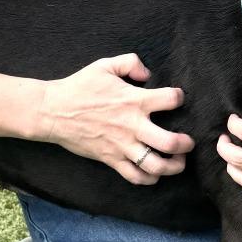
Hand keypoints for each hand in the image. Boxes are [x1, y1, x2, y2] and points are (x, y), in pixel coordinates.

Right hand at [36, 53, 193, 185]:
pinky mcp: (111, 159)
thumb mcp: (105, 65)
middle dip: (185, 144)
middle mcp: (132, 126)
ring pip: (156, 165)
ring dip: (173, 166)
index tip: (177, 98)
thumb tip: (148, 73)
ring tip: (179, 162)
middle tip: (188, 142)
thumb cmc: (79, 87)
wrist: (52, 111)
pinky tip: (154, 174)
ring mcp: (122, 146)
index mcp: (134, 100)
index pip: (171, 99)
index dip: (179, 97)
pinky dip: (148, 179)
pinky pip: (135, 176)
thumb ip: (130, 62)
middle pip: (170, 142)